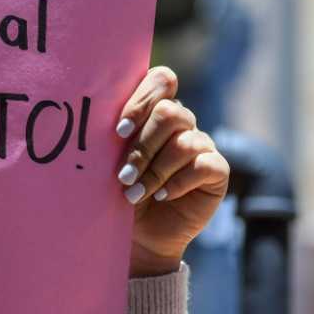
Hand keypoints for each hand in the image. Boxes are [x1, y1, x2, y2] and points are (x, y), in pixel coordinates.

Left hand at [114, 67, 229, 277]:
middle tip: (123, 174)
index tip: (118, 132)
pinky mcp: (216, 170)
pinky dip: (177, 183)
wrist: (138, 232)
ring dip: (154, 171)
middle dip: (143, 146)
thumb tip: (98, 121)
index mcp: (154, 109)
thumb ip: (113, 136)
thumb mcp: (110, 161)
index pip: (161, 81)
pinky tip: (161, 196)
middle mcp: (180, 122)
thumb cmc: (119, 189)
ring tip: (133, 193)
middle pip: (170, 112)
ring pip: (183, 142)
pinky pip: (203, 165)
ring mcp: (201, 143)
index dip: (142, 101)